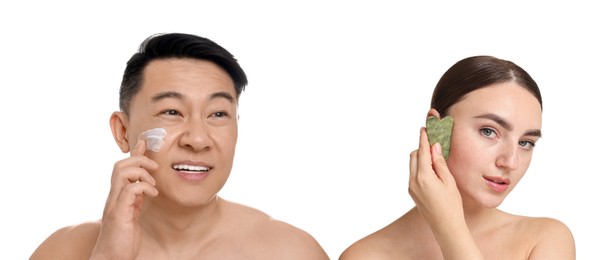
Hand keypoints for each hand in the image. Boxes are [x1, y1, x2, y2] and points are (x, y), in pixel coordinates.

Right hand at [90, 140, 158, 259]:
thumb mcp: (133, 212)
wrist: (112, 258)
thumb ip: (137, 197)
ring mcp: (114, 204)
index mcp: (118, 195)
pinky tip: (153, 195)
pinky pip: (130, 190)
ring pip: (121, 172)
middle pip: (119, 165)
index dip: (134, 153)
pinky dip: (144, 187)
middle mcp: (113, 196)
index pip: (122, 167)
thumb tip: (145, 184)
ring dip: (142, 172)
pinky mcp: (119, 213)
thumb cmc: (123, 237)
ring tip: (153, 185)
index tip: (145, 143)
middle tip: (154, 168)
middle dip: (139, 159)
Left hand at [408, 127, 462, 231]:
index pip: (422, 151)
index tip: (424, 129)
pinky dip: (420, 168)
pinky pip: (413, 174)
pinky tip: (432, 170)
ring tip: (434, 157)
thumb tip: (434, 147)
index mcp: (423, 176)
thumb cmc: (452, 204)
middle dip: (422, 148)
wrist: (446, 226)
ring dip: (421, 158)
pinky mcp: (412, 192)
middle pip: (414, 156)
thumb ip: (439, 163)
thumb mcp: (449, 181)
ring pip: (412, 165)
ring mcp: (411, 187)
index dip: (423, 139)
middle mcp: (413, 180)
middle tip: (433, 143)